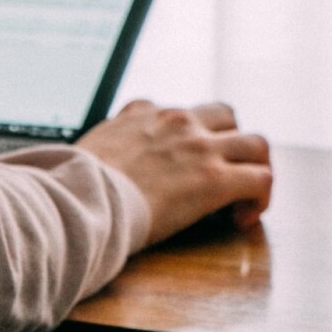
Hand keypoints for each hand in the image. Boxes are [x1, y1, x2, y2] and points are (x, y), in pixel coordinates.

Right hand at [77, 100, 271, 246]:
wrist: (79, 197)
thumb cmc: (71, 185)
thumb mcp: (81, 151)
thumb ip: (96, 151)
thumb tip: (78, 169)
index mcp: (141, 115)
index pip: (174, 112)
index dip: (186, 138)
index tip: (181, 167)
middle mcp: (176, 122)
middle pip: (225, 116)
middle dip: (230, 143)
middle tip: (223, 175)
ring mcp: (199, 147)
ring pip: (256, 143)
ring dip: (256, 168)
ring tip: (246, 197)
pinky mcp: (214, 178)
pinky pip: (261, 178)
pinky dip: (261, 197)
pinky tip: (243, 219)